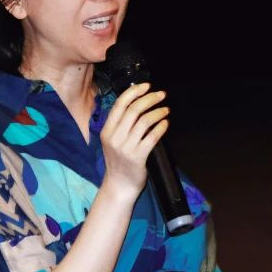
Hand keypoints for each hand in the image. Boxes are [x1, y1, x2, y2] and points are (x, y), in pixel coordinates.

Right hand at [99, 81, 169, 195]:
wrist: (119, 185)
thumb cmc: (118, 162)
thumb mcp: (112, 141)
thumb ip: (120, 124)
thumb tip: (137, 103)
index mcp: (107, 131)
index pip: (120, 105)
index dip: (134, 92)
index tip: (147, 86)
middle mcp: (114, 137)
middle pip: (134, 110)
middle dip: (149, 99)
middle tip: (161, 95)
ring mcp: (126, 147)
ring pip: (144, 121)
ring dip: (157, 112)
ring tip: (165, 110)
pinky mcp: (138, 157)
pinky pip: (152, 137)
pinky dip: (160, 127)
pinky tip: (165, 123)